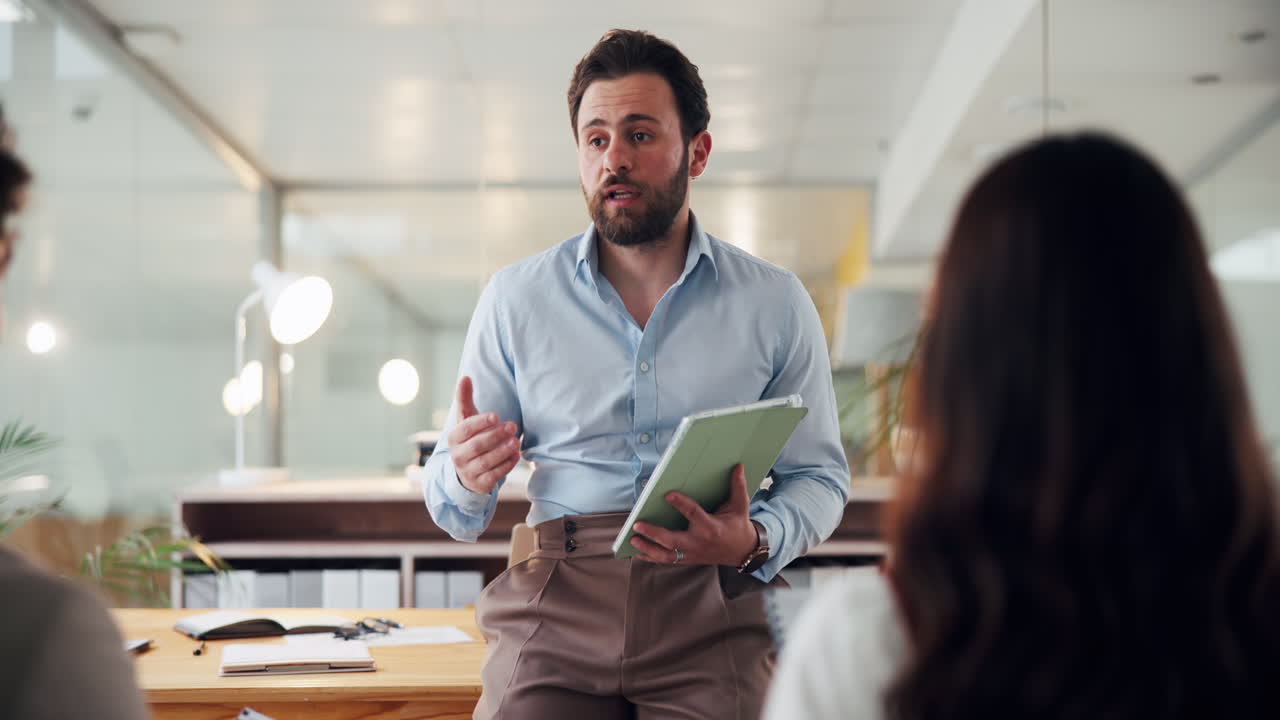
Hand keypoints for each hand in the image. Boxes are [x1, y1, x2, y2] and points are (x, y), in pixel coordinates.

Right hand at [448, 376, 519, 494]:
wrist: (466, 471)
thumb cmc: (470, 439)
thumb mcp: (466, 420)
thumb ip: (465, 400)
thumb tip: (465, 377)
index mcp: (454, 438)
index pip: (465, 429)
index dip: (480, 422)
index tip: (496, 415)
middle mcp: (458, 456)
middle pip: (476, 446)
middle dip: (495, 435)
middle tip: (513, 426)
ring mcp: (468, 472)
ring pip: (485, 462)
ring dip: (502, 452)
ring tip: (516, 441)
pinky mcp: (480, 484)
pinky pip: (493, 476)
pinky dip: (506, 466)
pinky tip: (516, 455)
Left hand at [631, 464, 757, 566]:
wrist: (743, 552)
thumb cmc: (738, 526)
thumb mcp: (740, 506)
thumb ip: (737, 486)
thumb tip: (738, 466)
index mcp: (711, 527)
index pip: (693, 514)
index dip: (681, 504)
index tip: (667, 495)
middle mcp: (699, 542)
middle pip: (673, 541)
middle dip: (654, 534)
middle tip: (638, 524)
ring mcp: (692, 553)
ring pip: (667, 555)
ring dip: (648, 548)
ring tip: (633, 539)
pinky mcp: (688, 559)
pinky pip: (667, 561)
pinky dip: (651, 558)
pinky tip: (637, 552)